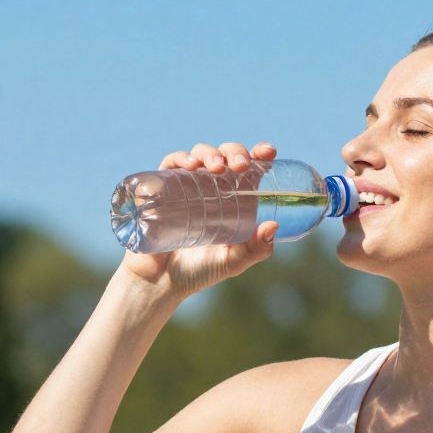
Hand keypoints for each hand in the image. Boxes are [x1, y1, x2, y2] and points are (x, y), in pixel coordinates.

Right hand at [117, 140, 280, 298]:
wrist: (160, 281)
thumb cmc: (199, 271)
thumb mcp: (233, 262)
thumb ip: (255, 250)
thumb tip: (272, 226)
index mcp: (235, 200)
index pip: (250, 170)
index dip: (259, 154)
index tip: (268, 151)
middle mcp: (213, 188)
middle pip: (227, 157)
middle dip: (235, 152)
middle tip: (240, 166)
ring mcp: (188, 185)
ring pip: (201, 154)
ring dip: (210, 153)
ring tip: (215, 168)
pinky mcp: (164, 187)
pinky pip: (171, 163)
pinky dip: (181, 157)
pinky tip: (189, 164)